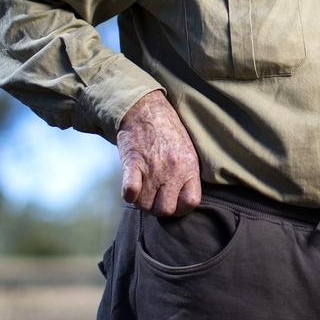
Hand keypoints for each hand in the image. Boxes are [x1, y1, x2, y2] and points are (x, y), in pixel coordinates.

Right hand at [116, 91, 201, 216]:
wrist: (145, 109)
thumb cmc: (167, 132)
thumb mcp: (187, 151)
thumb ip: (187, 176)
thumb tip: (183, 202)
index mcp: (189, 167)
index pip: (190, 203)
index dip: (180, 208)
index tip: (173, 202)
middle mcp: (173, 170)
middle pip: (165, 210)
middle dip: (157, 208)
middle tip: (153, 197)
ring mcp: (153, 168)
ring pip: (145, 205)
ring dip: (141, 201)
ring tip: (142, 189)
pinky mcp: (133, 163)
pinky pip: (130, 192)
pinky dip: (129, 195)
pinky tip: (130, 188)